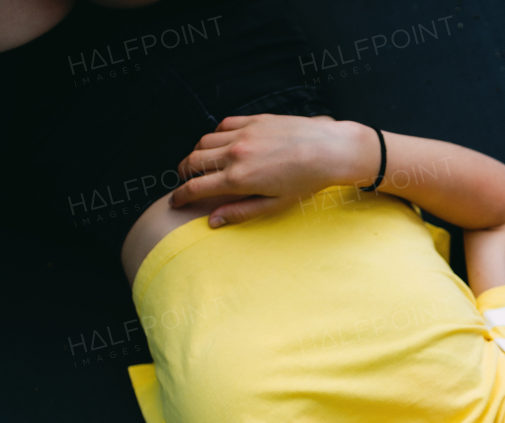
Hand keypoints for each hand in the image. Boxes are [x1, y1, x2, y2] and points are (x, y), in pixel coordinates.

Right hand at [170, 115, 375, 226]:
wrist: (330, 151)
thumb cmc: (306, 182)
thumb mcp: (274, 205)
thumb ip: (240, 212)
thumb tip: (212, 221)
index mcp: (239, 179)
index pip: (196, 187)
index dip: (180, 196)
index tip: (175, 201)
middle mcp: (235, 153)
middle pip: (192, 161)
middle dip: (183, 174)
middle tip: (186, 182)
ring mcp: (243, 133)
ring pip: (204, 142)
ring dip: (197, 154)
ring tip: (202, 164)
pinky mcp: (253, 120)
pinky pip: (223, 125)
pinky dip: (216, 136)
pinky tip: (223, 145)